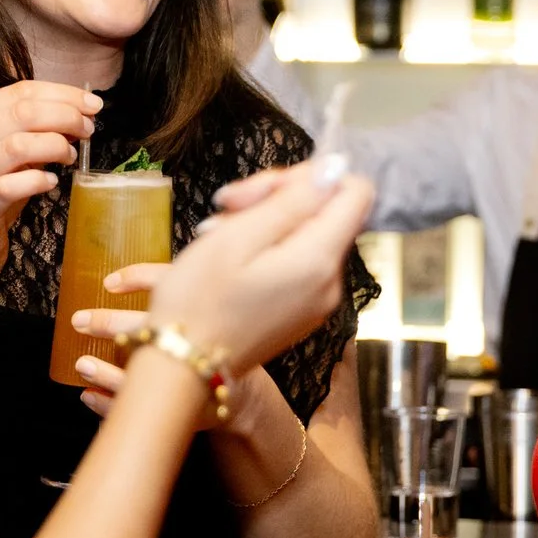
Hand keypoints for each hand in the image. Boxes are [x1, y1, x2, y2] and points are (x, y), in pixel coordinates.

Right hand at [0, 82, 100, 287]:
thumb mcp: (5, 156)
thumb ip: (33, 132)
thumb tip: (79, 112)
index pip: (19, 91)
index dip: (62, 94)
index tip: (92, 104)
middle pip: (22, 112)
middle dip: (65, 115)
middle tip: (88, 129)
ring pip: (17, 145)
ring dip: (55, 145)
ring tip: (71, 156)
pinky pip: (11, 187)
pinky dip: (38, 179)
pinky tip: (52, 181)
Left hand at [70, 264, 268, 433]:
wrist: (249, 397)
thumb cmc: (226, 346)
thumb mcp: (224, 303)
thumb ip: (195, 277)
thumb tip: (184, 237)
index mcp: (209, 309)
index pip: (171, 285)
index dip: (137, 279)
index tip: (108, 282)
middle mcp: (199, 345)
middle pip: (151, 330)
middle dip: (109, 323)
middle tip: (78, 320)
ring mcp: (191, 383)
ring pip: (142, 375)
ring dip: (105, 370)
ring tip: (79, 363)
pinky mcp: (180, 412)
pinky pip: (141, 409)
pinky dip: (109, 403)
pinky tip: (86, 393)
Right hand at [143, 167, 372, 376]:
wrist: (183, 369)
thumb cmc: (199, 300)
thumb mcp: (238, 237)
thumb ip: (292, 200)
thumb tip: (336, 168)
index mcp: (319, 260)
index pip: (354, 191)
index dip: (312, 177)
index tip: (265, 189)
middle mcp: (331, 283)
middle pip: (326, 211)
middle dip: (278, 197)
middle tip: (224, 204)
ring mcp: (318, 302)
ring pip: (308, 234)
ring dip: (265, 221)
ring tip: (215, 231)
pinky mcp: (301, 312)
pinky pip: (297, 263)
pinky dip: (266, 249)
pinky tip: (229, 255)